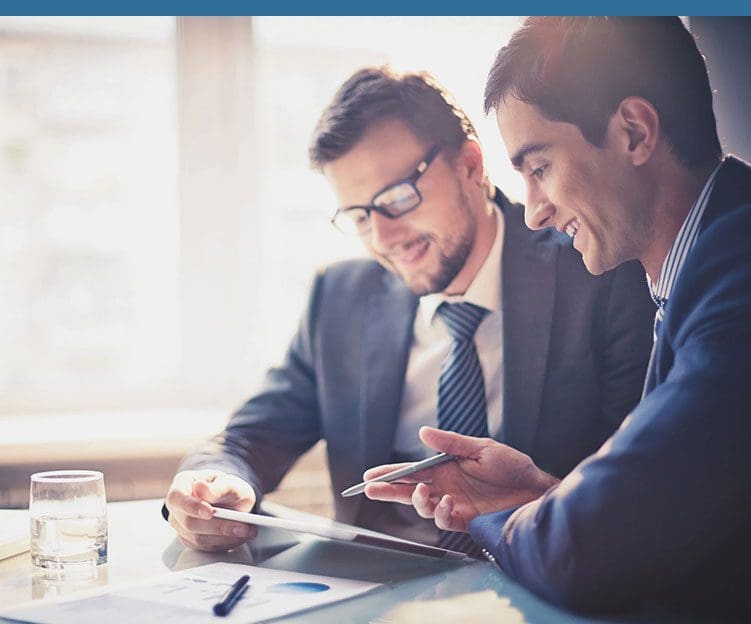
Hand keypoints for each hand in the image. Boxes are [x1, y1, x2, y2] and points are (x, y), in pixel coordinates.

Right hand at [165, 469, 257, 550]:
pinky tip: (240, 537)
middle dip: (218, 526)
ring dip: (225, 537)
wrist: (230, 500)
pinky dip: (225, 543)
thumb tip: (200, 489)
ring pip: (197, 538)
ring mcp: (181, 525)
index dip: (191, 506)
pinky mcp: (190, 540)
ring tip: (248, 531)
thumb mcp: (229, 482)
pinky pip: (205, 547)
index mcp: (182, 484)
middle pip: (188, 522)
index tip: (210, 512)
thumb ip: (219, 486)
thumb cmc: (227, 487)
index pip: (177, 497)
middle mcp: (177, 507)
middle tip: (243, 526)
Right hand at [364, 427, 558, 532]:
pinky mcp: (465, 520)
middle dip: (388, 491)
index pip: (411, 470)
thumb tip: (422, 433)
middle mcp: (445, 486)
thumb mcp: (481, 448)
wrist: (535, 491)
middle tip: (370, 490)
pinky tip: (446, 503)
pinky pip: (444, 520)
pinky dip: (440, 512)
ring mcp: (454, 504)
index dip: (390, 473)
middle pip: (409, 490)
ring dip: (416, 501)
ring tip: (422, 492)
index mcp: (445, 467)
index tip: (370, 475)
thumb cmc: (512, 466)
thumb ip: (450, 443)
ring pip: (423, 507)